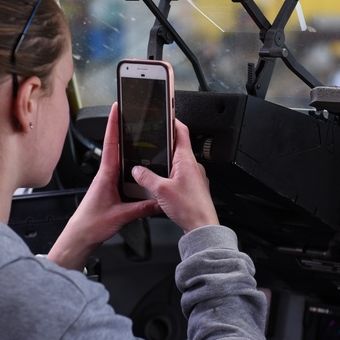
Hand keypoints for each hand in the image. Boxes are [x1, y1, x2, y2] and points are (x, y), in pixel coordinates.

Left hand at [47, 103, 160, 269]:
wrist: (80, 237)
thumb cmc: (91, 224)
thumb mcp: (121, 216)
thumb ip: (142, 208)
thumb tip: (158, 201)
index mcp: (106, 174)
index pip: (111, 143)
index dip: (114, 123)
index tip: (118, 107)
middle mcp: (106, 175)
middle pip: (117, 146)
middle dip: (124, 129)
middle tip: (133, 114)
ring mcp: (108, 181)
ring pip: (122, 160)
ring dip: (130, 148)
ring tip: (141, 137)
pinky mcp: (111, 189)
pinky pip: (124, 174)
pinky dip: (133, 168)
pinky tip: (142, 170)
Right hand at [131, 117, 218, 233]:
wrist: (202, 226)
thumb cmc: (189, 208)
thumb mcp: (161, 190)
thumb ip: (146, 178)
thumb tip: (137, 170)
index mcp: (186, 160)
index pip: (181, 131)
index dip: (173, 121)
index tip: (166, 114)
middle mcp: (193, 165)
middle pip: (178, 146)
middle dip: (165, 144)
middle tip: (154, 141)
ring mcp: (195, 176)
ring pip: (178, 162)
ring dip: (167, 162)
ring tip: (154, 165)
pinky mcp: (194, 187)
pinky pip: (181, 175)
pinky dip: (171, 175)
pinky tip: (163, 184)